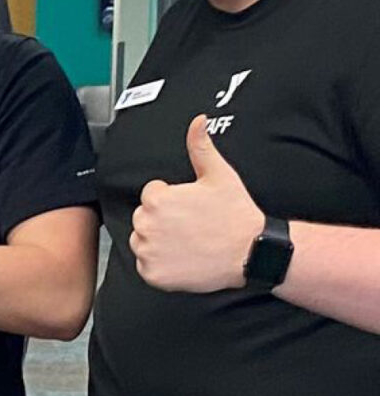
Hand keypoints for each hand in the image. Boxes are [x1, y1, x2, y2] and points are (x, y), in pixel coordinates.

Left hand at [131, 116, 260, 292]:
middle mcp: (147, 225)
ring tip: (188, 241)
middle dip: (162, 220)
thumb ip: (200, 147)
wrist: (251, 251)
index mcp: (157, 199)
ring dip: (158, 242)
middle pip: (144, 218)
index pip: (151, 195)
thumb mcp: (219, 175)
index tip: (191, 208)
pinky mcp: (152, 274)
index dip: (172, 200)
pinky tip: (184, 258)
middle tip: (191, 226)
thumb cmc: (236, 214)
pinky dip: (160, 265)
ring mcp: (149, 251)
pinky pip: (146, 267)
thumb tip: (197, 121)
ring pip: (142, 242)